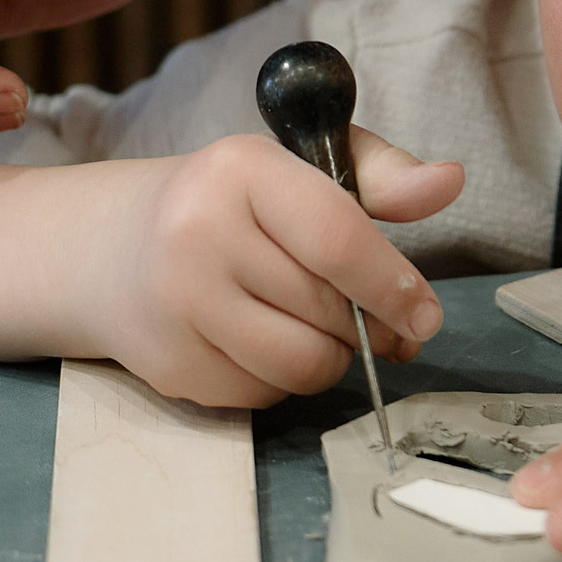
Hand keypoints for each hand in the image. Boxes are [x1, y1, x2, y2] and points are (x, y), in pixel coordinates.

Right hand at [91, 128, 461, 407]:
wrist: (113, 249)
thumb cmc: (230, 205)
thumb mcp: (301, 168)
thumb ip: (380, 176)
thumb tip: (448, 181)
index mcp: (240, 172)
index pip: (338, 240)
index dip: (393, 285)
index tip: (425, 313)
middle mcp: (198, 235)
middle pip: (329, 311)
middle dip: (373, 327)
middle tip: (386, 326)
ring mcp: (178, 306)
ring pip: (303, 365)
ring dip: (332, 357)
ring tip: (321, 327)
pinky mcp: (172, 365)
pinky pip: (267, 393)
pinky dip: (284, 377)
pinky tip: (265, 341)